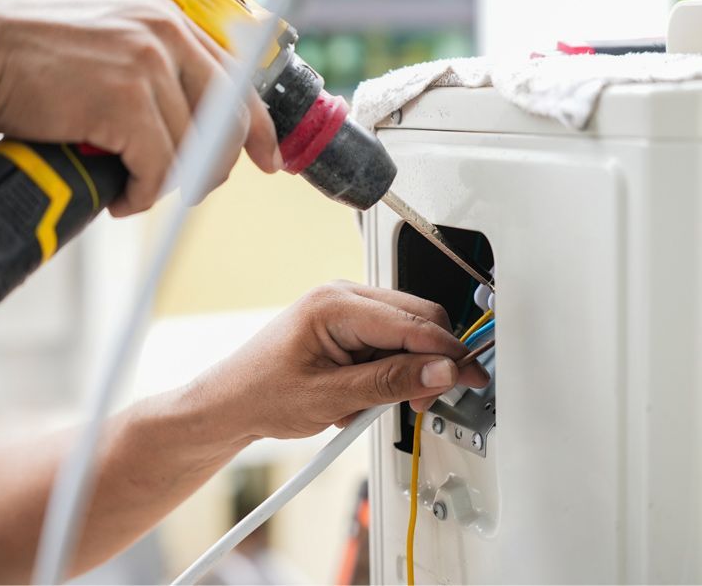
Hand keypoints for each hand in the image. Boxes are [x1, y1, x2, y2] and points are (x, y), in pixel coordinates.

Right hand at [0, 0, 280, 215]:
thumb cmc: (32, 59)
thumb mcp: (107, 46)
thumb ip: (151, 69)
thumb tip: (186, 124)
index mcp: (168, 22)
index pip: (237, 81)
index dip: (258, 128)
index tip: (268, 160)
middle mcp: (166, 37)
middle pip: (226, 124)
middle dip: (213, 169)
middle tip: (186, 190)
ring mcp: (147, 68)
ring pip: (191, 152)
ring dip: (165, 185)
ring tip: (131, 189)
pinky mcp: (124, 103)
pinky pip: (158, 169)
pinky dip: (142, 195)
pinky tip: (120, 197)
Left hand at [191, 281, 489, 439]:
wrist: (231, 403)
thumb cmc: (262, 393)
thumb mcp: (331, 397)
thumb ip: (391, 383)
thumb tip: (440, 371)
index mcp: (335, 304)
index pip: (412, 322)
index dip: (447, 352)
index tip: (470, 377)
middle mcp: (343, 296)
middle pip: (419, 319)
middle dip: (431, 361)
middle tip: (426, 400)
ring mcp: (346, 308)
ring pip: (408, 330)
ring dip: (408, 368)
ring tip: (377, 403)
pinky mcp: (348, 325)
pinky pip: (390, 340)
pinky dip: (391, 369)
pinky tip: (366, 394)